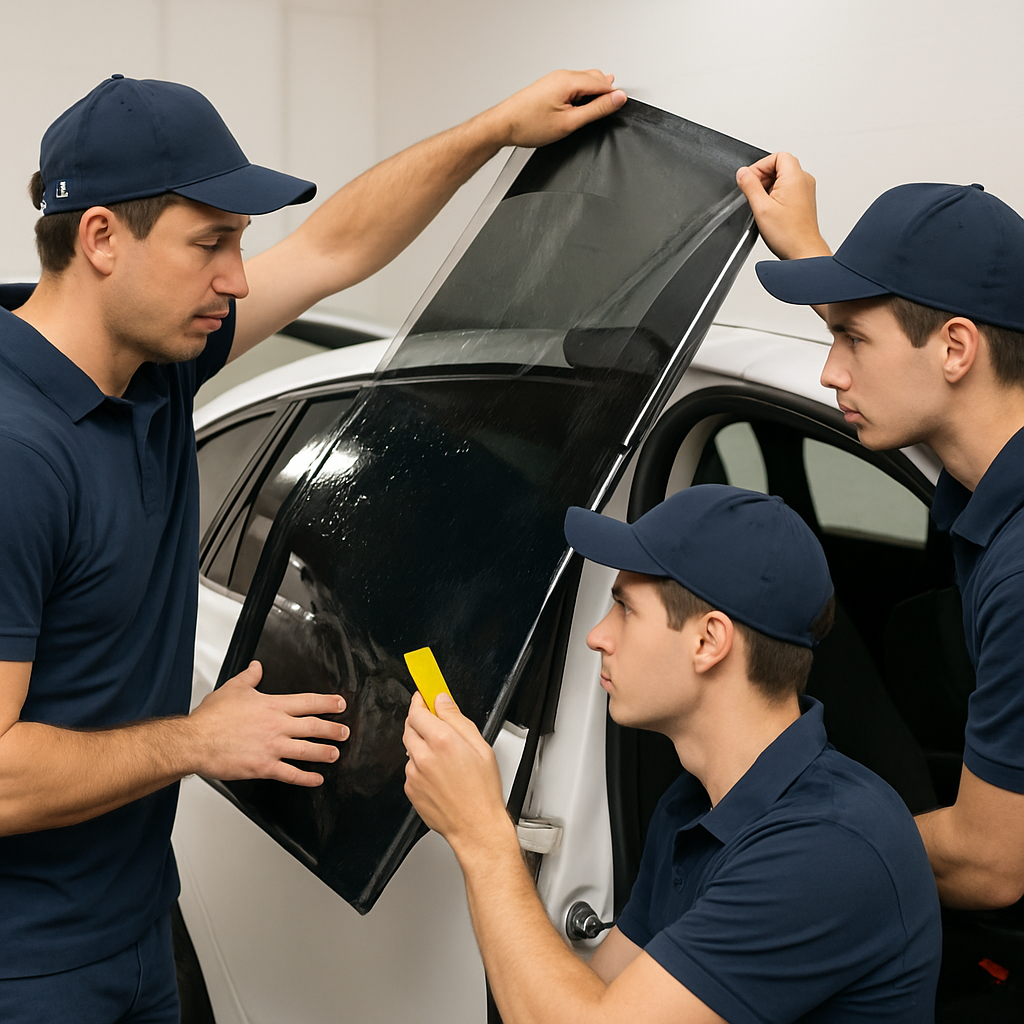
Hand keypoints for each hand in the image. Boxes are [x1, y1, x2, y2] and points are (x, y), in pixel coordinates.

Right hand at [187, 661, 347, 786]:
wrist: (195, 741)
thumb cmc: (211, 718)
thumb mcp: (233, 689)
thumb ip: (249, 677)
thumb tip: (257, 666)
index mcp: (272, 706)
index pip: (308, 702)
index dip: (328, 703)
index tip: (340, 704)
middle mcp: (276, 726)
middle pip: (313, 726)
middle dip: (333, 730)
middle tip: (345, 732)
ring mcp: (272, 747)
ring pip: (307, 750)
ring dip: (325, 753)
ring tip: (335, 754)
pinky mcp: (264, 767)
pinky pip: (291, 774)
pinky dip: (306, 778)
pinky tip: (316, 779)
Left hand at [403, 692, 510, 853]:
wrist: (475, 827)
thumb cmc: (482, 791)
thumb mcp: (480, 746)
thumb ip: (457, 719)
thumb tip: (443, 701)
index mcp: (442, 741)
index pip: (417, 711)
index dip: (419, 701)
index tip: (423, 696)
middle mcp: (423, 756)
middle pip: (409, 727)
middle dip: (419, 722)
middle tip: (436, 724)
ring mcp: (413, 774)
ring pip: (410, 749)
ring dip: (421, 745)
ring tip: (445, 758)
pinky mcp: (410, 789)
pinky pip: (411, 769)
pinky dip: (421, 766)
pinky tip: (440, 775)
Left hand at [484, 69, 626, 149]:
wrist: (503, 125)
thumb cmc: (528, 124)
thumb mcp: (569, 122)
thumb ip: (596, 109)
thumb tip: (617, 98)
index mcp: (569, 80)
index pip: (603, 83)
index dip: (613, 97)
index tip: (619, 108)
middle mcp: (562, 75)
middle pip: (595, 79)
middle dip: (603, 95)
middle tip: (604, 115)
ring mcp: (555, 79)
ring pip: (584, 82)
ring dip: (591, 96)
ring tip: (587, 116)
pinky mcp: (550, 86)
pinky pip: (573, 86)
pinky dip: (580, 97)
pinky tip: (575, 111)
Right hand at [736, 152, 831, 260]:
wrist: (803, 252)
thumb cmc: (789, 234)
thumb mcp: (761, 208)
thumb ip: (750, 186)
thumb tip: (742, 173)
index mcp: (795, 177)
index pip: (777, 156)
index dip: (760, 166)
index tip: (750, 180)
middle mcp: (804, 180)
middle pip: (779, 165)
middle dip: (762, 177)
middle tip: (754, 193)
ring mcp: (805, 190)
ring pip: (782, 177)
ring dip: (768, 187)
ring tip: (763, 205)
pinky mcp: (803, 200)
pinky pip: (787, 188)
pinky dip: (775, 195)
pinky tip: (770, 211)